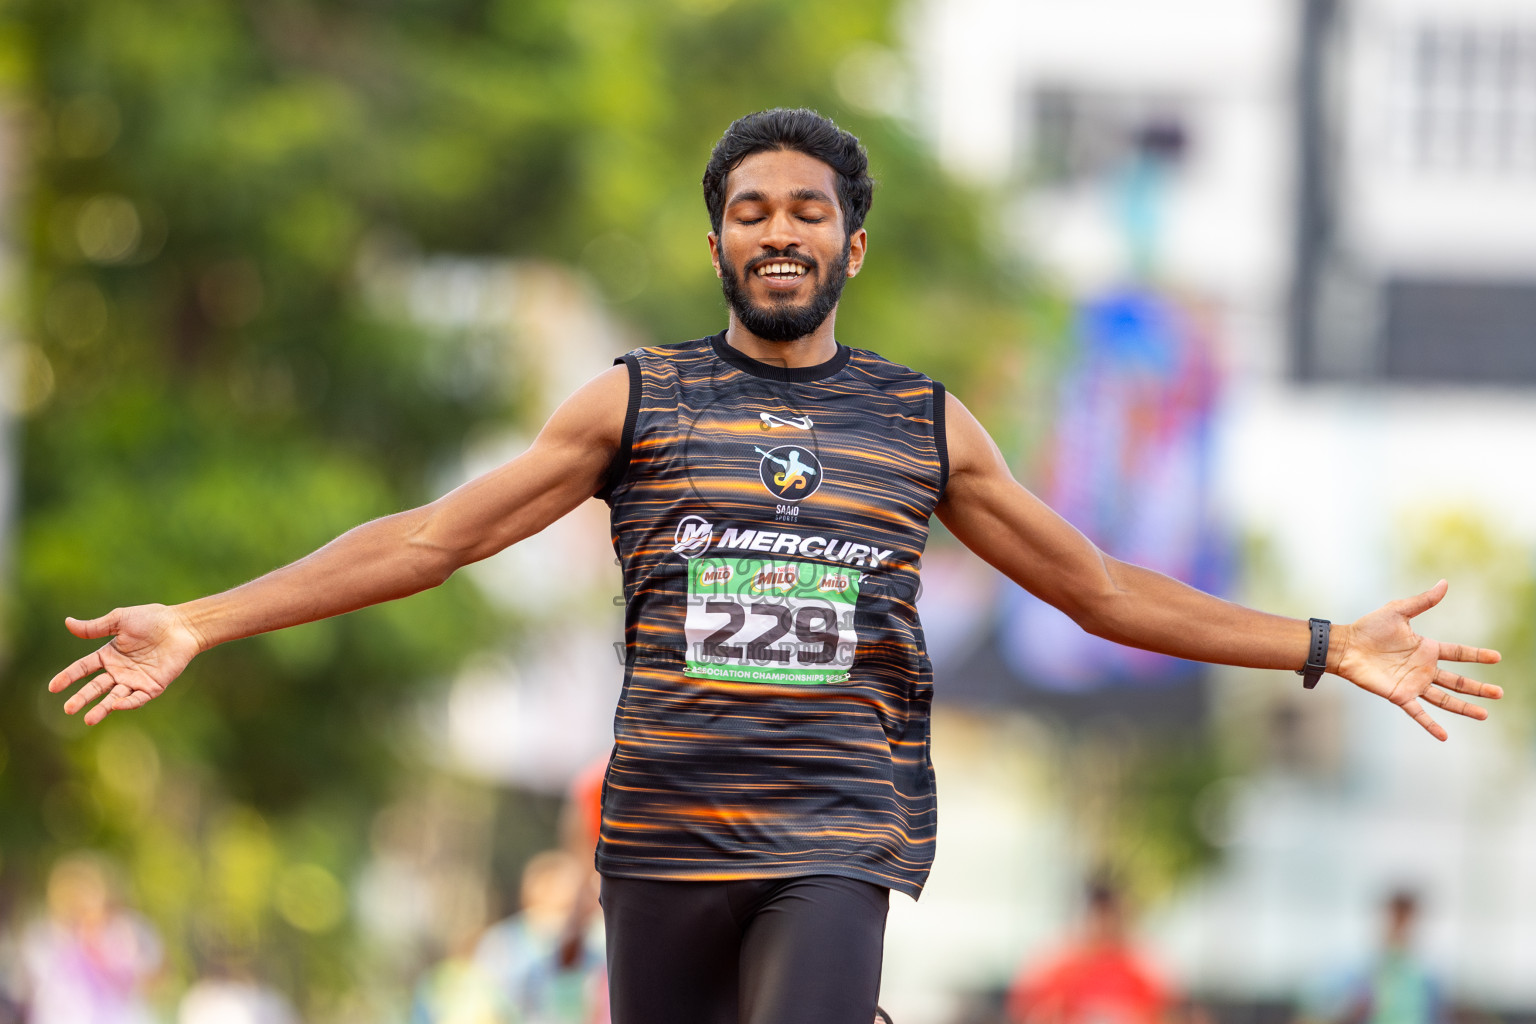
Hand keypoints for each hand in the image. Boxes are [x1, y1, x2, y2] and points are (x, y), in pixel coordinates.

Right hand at [48, 605, 205, 725]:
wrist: (182, 625)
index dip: (68, 677)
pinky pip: (138, 698)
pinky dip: (128, 703)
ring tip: (88, 719)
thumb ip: (95, 627)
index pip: (83, 668)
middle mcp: (119, 670)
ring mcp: (135, 680)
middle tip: (68, 709)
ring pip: (114, 697)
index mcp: (109, 655)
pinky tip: (116, 705)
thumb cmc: (153, 619)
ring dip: (102, 708)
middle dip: (82, 698)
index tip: (53, 687)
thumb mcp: (120, 620)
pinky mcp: (153, 686)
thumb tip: (67, 623)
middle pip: (96, 687)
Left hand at [1335, 580, 1502, 740]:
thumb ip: (1423, 601)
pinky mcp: (1399, 695)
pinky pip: (1418, 712)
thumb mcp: (1398, 611)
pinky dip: (1430, 724)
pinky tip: (1444, 736)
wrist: (1345, 646)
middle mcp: (1423, 668)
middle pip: (1457, 681)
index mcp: (1426, 649)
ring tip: (1484, 714)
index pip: (1459, 653)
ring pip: (1444, 699)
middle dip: (1478, 688)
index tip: (1497, 658)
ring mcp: (1413, 683)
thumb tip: (1444, 583)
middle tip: (1499, 694)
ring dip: (1464, 707)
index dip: (1477, 655)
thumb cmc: (1369, 628)